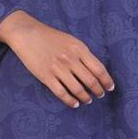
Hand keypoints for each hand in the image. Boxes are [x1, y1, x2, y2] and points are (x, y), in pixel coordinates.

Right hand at [0, 11, 114, 107]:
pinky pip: (62, 93)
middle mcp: (70, 59)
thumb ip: (82, 53)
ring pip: (77, 89)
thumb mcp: (71, 40)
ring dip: (85, 97)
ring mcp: (58, 69)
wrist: (27, 34)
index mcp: (79, 48)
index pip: (99, 69)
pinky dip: (70, 101)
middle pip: (90, 81)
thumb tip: (95, 70)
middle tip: (100, 95)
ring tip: (88, 100)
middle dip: (98, 90)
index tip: (110, 87)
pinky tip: (75, 104)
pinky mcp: (46, 77)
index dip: (106, 80)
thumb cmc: (50, 36)